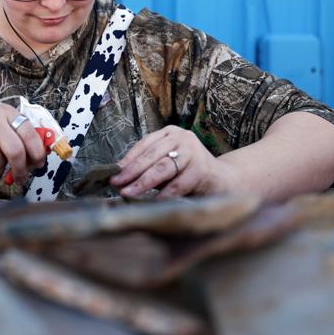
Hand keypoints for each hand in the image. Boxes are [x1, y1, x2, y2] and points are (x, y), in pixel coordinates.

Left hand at [111, 126, 234, 197]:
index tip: (113, 173)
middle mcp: (182, 138)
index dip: (127, 160)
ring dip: (143, 182)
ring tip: (129, 193)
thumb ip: (147, 166)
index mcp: (170, 133)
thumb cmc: (187, 172)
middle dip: (131, 172)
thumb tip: (120, 177)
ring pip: (162, 168)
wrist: (221, 180)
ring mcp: (193, 151)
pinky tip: (152, 201)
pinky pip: (178, 183)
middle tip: (116, 184)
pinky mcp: (202, 169)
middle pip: (151, 155)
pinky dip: (164, 194)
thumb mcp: (166, 164)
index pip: (144, 144)